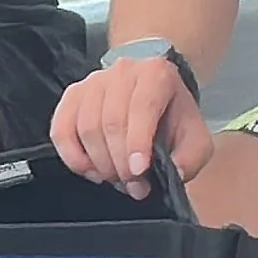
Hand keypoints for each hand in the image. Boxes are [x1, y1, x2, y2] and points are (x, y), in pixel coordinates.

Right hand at [50, 55, 209, 194]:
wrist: (154, 93)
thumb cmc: (173, 117)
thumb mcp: (196, 138)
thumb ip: (189, 158)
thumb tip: (171, 175)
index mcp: (156, 75)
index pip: (142, 107)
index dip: (137, 143)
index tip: (138, 171)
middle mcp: (122, 72)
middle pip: (111, 121)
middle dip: (120, 162)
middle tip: (132, 185)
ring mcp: (92, 82)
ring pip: (86, 127)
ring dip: (99, 162)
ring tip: (115, 179)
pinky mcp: (72, 96)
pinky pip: (61, 130)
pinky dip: (72, 156)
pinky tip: (90, 170)